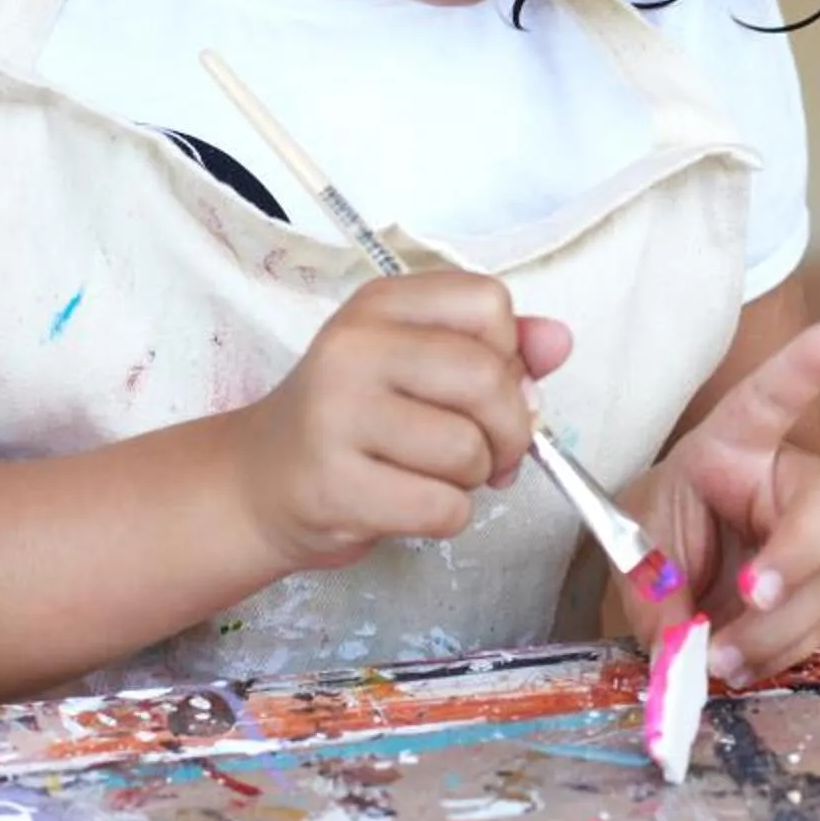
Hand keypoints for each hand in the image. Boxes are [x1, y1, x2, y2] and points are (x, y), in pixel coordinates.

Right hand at [228, 271, 572, 572]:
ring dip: (473, 478)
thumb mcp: (416, 363)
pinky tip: (408, 504)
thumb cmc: (354, 421)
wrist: (260, 482)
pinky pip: (442, 507)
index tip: (485, 389)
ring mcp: (336, 415)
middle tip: (489, 452)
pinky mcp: (334, 484)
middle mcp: (353, 348)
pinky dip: (446, 517)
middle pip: (488, 377)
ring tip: (433, 475)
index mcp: (381, 304)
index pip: (488, 303)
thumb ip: (496, 350)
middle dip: (509, 429)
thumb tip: (559, 340)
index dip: (509, 356)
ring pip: (468, 449)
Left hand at [621, 318, 819, 683]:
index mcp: (741, 444)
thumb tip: (677, 642)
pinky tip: (737, 667)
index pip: (772, 399)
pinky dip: (775, 657)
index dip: (804, 368)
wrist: (687, 561)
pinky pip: (817, 630)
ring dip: (772, 632)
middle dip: (794, 557)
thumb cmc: (670, 522)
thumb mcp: (639, 538)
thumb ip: (653, 582)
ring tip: (716, 660)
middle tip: (752, 592)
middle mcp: (794, 484)